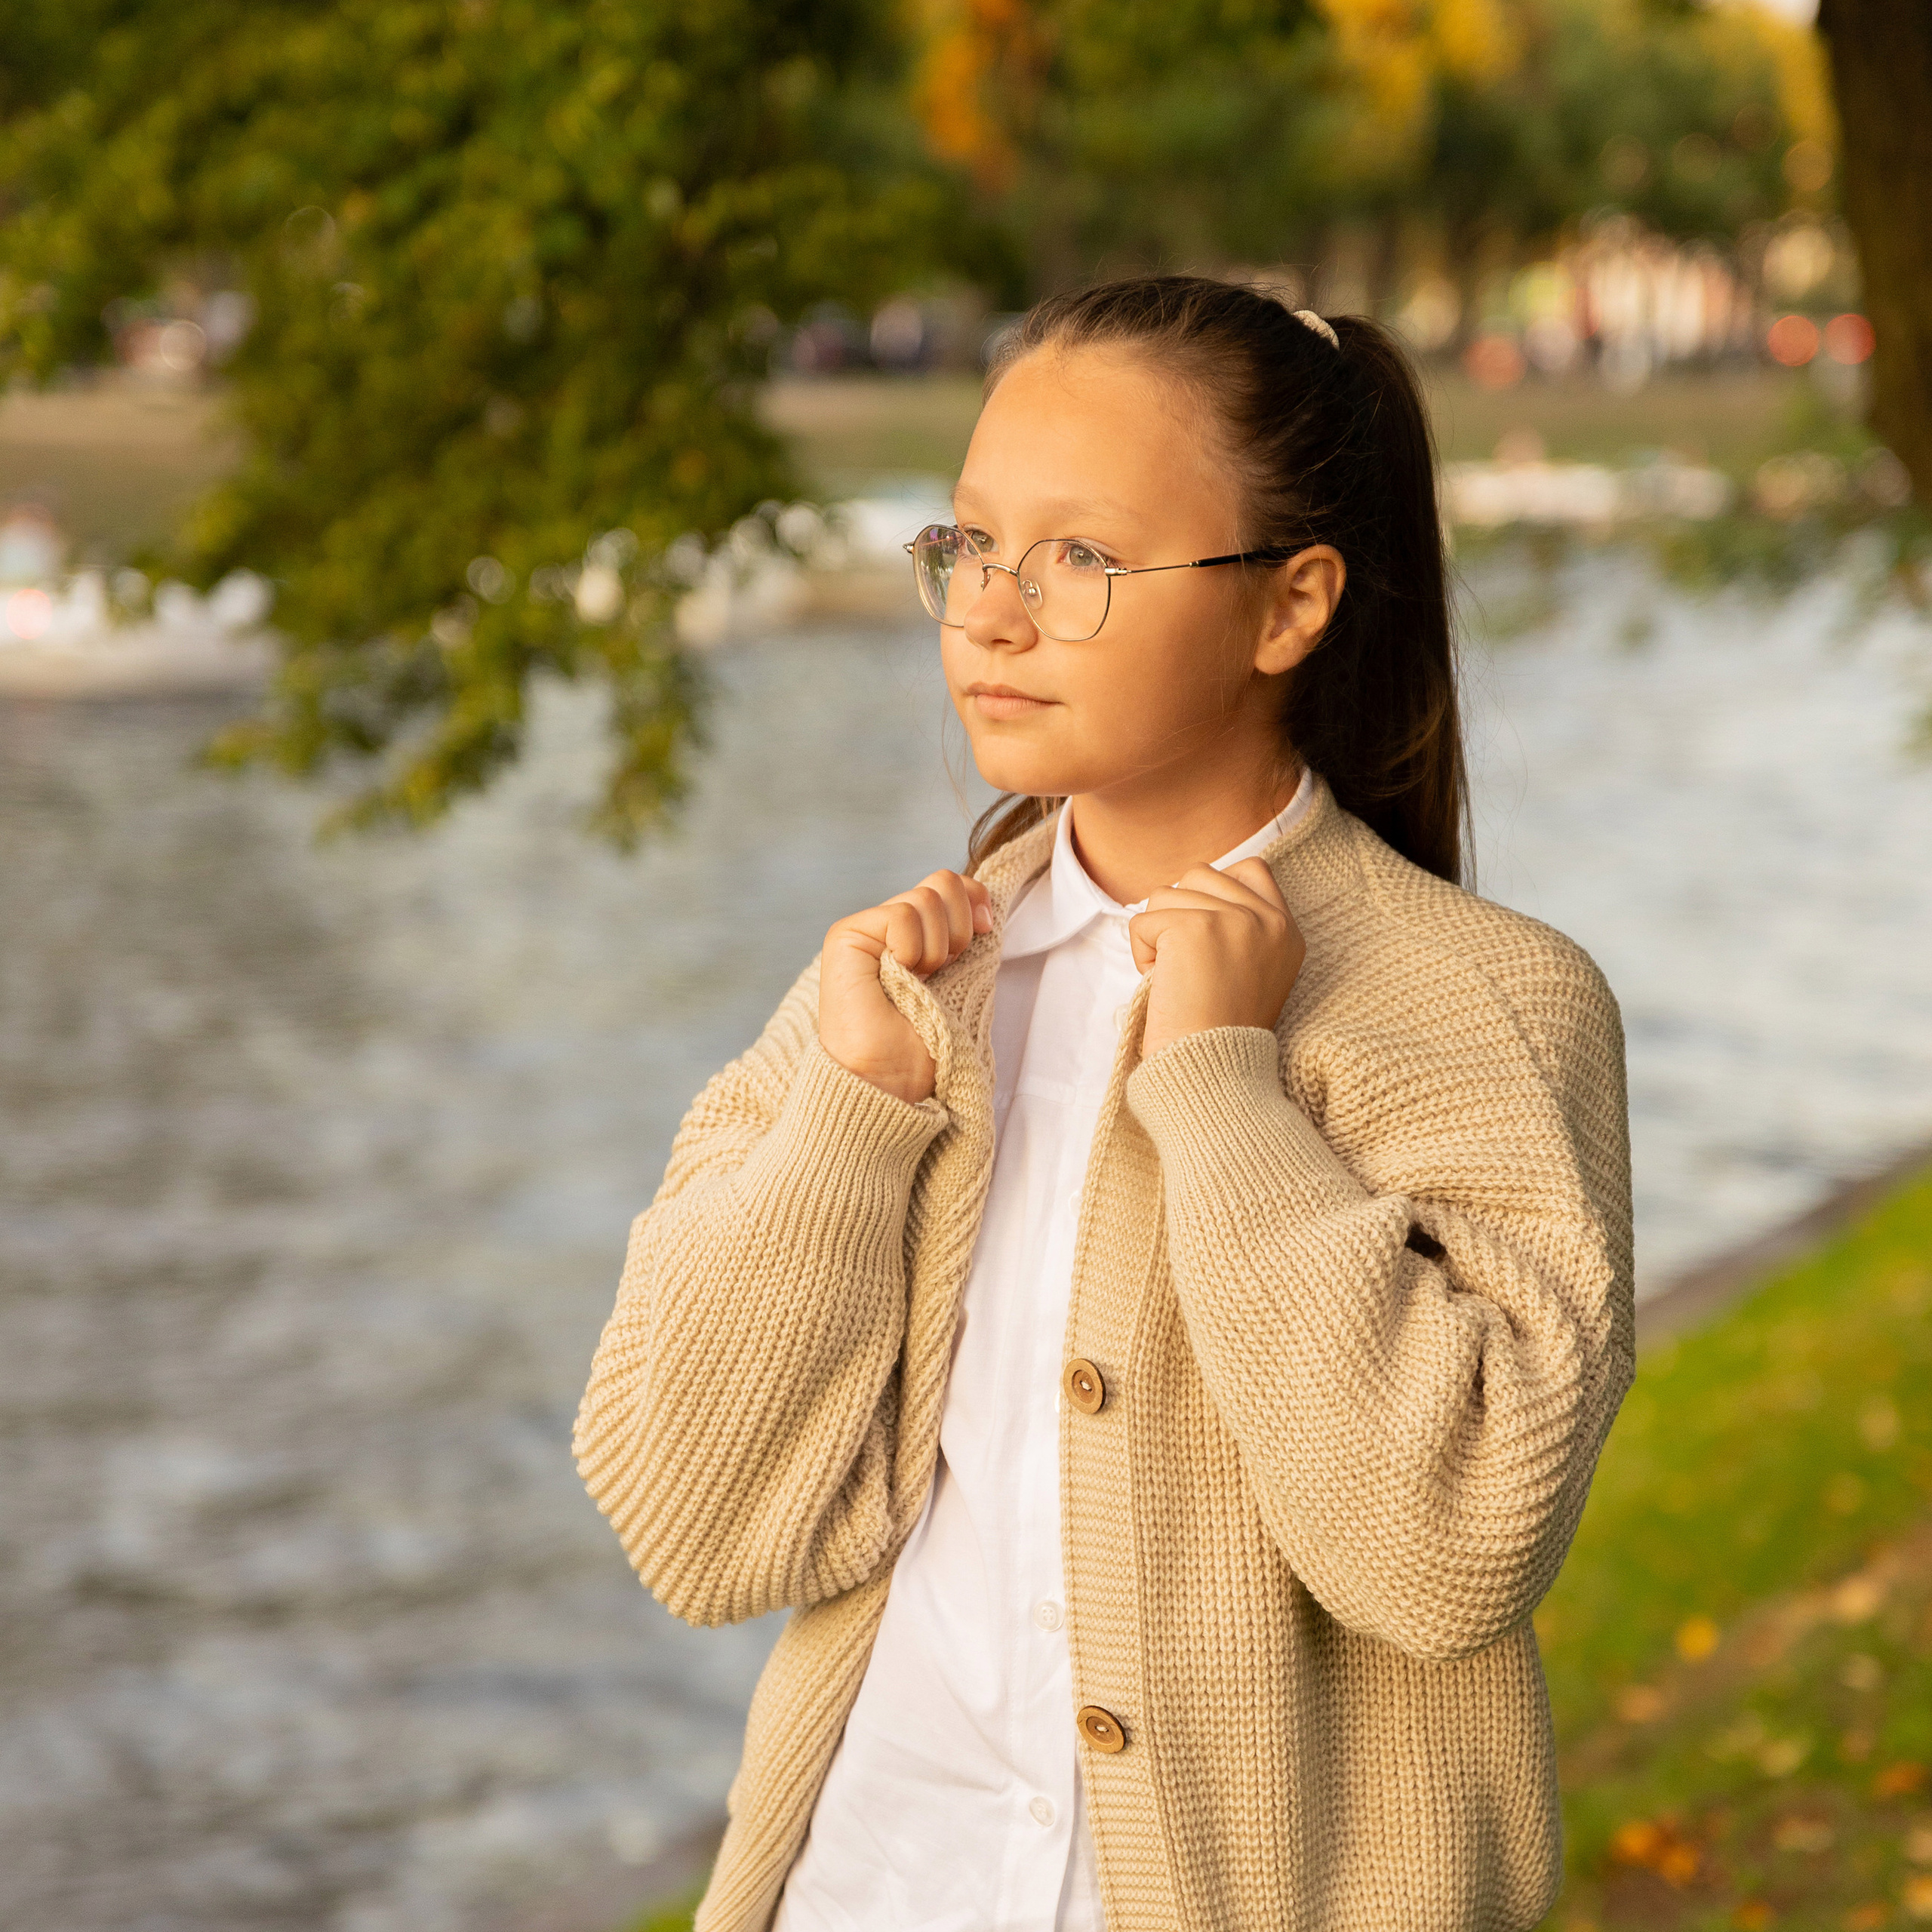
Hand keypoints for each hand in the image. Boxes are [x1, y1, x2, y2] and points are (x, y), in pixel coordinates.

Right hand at [819, 870, 992, 1102]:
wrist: (891, 1079)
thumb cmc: (927, 1042)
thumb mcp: (961, 976)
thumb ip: (966, 934)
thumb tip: (986, 903)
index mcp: (917, 934)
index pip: (952, 884)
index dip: (975, 900)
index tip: (985, 932)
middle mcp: (889, 926)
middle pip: (943, 881)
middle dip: (959, 928)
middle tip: (943, 969)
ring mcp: (867, 928)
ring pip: (927, 898)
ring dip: (938, 948)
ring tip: (919, 979)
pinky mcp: (847, 935)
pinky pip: (902, 916)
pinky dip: (912, 950)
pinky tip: (900, 975)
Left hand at [1129, 858, 1304, 1061]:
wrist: (1215, 1074)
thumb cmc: (1220, 1035)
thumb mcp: (1252, 973)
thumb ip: (1239, 928)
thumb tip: (1188, 889)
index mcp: (1288, 931)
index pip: (1251, 870)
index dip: (1214, 892)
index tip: (1202, 936)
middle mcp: (1269, 920)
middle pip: (1199, 877)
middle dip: (1178, 917)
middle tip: (1189, 970)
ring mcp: (1235, 919)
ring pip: (1165, 895)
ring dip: (1156, 936)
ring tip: (1178, 980)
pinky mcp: (1195, 928)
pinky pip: (1141, 922)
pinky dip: (1140, 956)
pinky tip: (1164, 987)